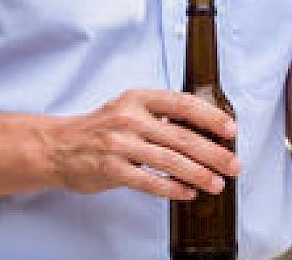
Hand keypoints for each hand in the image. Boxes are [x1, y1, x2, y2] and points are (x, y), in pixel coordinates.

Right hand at [41, 89, 240, 199]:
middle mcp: (130, 118)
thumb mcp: (128, 109)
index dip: (210, 116)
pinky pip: (148, 181)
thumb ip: (159, 115)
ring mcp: (120, 144)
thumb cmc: (99, 129)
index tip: (230, 129)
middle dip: (213, 152)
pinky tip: (188, 193)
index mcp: (138, 98)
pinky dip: (171, 188)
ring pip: (169, 160)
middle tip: (234, 164)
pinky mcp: (111, 169)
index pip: (182, 103)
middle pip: (182, 135)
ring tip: (217, 183)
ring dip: (198, 174)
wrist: (57, 147)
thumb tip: (202, 128)